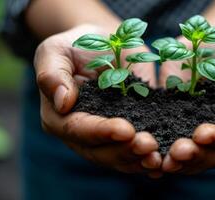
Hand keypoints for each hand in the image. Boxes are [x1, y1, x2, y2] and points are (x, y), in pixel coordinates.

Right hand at [34, 24, 161, 177]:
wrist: (105, 46)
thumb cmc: (77, 46)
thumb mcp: (56, 51)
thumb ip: (52, 74)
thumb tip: (63, 103)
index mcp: (59, 117)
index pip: (77, 129)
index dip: (100, 132)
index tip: (124, 129)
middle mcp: (81, 135)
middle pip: (100, 151)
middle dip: (125, 150)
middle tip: (148, 144)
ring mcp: (104, 139)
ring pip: (119, 158)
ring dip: (139, 160)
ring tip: (157, 156)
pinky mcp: (126, 136)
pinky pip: (135, 154)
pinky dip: (147, 160)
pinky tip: (162, 161)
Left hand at [160, 30, 214, 173]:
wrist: (207, 44)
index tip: (203, 134)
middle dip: (197, 155)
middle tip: (178, 151)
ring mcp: (201, 135)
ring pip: (193, 158)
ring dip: (178, 161)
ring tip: (162, 160)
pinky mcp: (178, 128)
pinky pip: (171, 146)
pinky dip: (161, 156)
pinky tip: (149, 159)